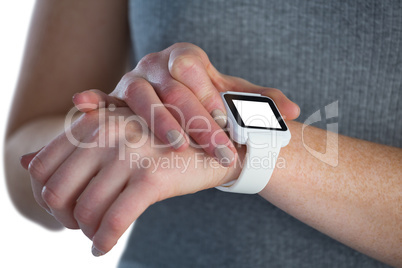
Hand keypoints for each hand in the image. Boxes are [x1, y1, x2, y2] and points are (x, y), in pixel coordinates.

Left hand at [21, 107, 239, 255]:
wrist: (212, 141)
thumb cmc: (160, 137)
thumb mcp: (114, 130)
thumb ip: (69, 144)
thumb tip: (22, 161)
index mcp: (93, 121)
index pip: (42, 167)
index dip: (45, 195)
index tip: (63, 207)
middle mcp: (108, 134)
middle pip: (57, 191)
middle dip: (63, 217)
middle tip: (78, 225)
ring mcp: (131, 154)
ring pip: (86, 210)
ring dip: (86, 232)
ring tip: (95, 235)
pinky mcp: (154, 177)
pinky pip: (115, 220)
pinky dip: (105, 240)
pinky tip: (104, 247)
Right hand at [72, 43, 299, 165]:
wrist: (182, 104)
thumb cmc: (209, 101)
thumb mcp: (233, 99)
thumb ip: (261, 103)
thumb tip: (294, 111)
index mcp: (186, 57)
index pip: (194, 70)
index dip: (208, 95)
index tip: (226, 124)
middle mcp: (157, 64)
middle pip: (173, 88)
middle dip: (196, 121)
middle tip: (218, 149)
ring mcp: (134, 80)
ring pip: (141, 97)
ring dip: (158, 121)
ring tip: (178, 145)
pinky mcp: (115, 99)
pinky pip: (103, 99)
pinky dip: (92, 101)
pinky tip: (82, 105)